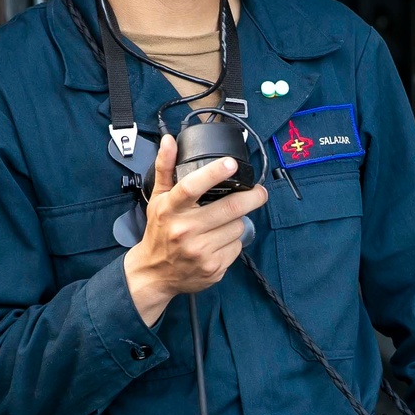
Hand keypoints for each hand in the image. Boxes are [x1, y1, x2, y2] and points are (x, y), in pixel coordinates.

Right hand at [124, 133, 266, 323]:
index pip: (192, 186)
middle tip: (259, 192)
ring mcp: (200, 251)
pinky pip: (237, 247)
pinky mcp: (213, 267)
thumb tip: (169, 140)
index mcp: (171, 209)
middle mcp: (185, 230)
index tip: (231, 163)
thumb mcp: (158, 199)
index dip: (214, 173)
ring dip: (238, 222)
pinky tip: (220, 241)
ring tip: (224, 222)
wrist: (155, 273)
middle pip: (230, 208)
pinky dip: (234, 242)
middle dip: (252, 198)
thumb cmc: (159, 232)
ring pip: (238, 227)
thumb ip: (165, 168)